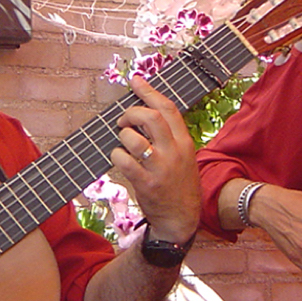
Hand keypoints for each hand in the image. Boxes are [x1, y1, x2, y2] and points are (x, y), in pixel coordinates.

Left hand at [110, 76, 200, 243]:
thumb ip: (169, 137)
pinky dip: (116, 155)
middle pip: (151, 118)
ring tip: (122, 142)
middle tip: (123, 120)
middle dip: (131, 113)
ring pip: (133, 139)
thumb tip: (145, 113)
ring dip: (122, 136)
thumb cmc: (178, 185)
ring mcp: (160, 168)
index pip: (168, 109)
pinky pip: (124, 161)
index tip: (135, 81)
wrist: (181, 220)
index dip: (149, 91)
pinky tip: (119, 159)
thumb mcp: (183, 157)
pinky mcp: (146, 184)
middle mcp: (174, 152)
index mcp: (184, 142)